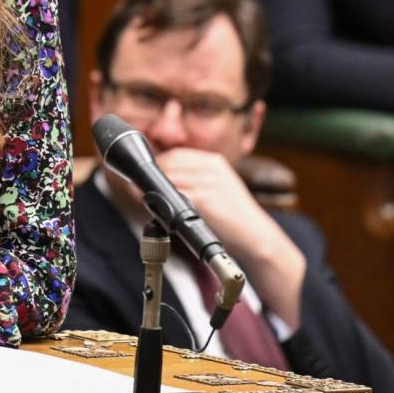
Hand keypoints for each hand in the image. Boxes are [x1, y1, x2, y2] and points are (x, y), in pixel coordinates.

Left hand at [157, 147, 304, 327]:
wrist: (256, 237)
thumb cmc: (232, 217)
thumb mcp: (217, 188)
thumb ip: (194, 179)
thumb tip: (159, 180)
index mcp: (213, 161)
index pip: (175, 155)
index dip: (158, 165)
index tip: (145, 177)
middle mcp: (210, 167)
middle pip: (168, 163)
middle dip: (151, 176)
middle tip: (137, 189)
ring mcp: (207, 181)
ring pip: (167, 178)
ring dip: (151, 188)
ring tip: (141, 199)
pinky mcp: (203, 198)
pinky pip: (172, 195)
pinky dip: (159, 201)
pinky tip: (153, 209)